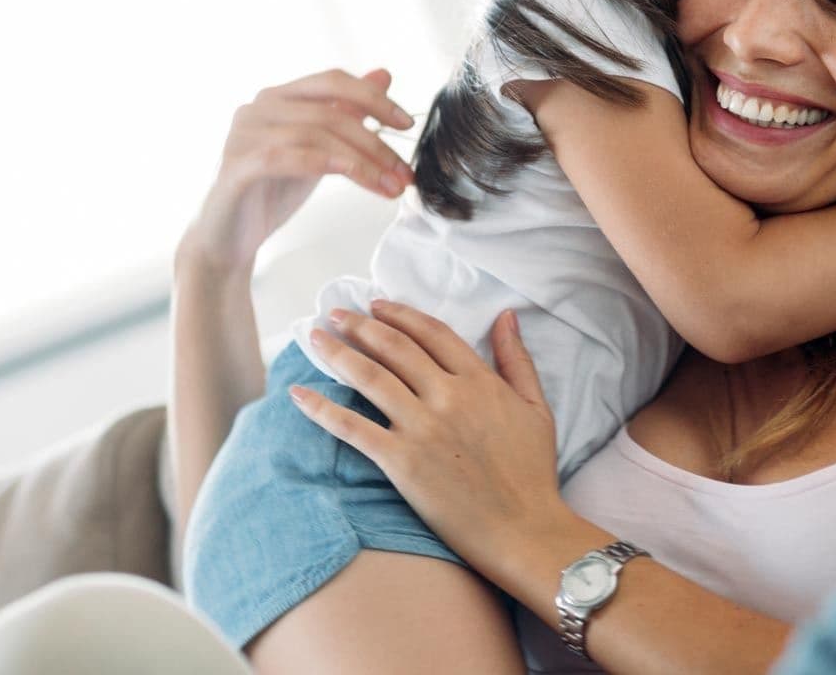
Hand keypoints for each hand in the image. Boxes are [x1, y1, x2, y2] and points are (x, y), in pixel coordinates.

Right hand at [180, 68, 415, 272]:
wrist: (228, 240)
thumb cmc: (271, 193)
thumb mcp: (319, 150)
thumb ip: (347, 113)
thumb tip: (384, 75)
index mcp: (278, 97)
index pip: (332, 80)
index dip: (373, 97)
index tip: (406, 123)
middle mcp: (258, 107)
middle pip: (330, 111)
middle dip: (376, 142)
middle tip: (405, 173)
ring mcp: (243, 134)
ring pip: (316, 134)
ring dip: (363, 162)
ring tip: (390, 187)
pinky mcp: (238, 165)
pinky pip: (290, 156)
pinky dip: (330, 163)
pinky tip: (356, 177)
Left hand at [289, 301, 565, 568]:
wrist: (525, 530)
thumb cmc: (533, 474)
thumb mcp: (537, 407)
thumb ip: (517, 359)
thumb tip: (506, 315)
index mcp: (480, 381)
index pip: (432, 333)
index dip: (400, 314)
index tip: (376, 304)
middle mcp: (448, 397)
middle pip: (394, 348)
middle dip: (359, 325)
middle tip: (333, 312)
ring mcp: (423, 428)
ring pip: (370, 378)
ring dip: (337, 353)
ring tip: (315, 338)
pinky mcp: (402, 463)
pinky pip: (353, 428)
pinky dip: (322, 408)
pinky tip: (298, 394)